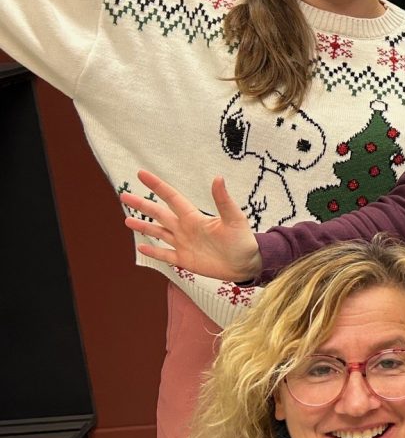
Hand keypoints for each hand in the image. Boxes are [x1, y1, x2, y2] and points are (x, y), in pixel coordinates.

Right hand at [120, 169, 262, 280]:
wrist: (248, 263)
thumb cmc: (243, 240)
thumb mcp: (234, 219)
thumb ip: (223, 200)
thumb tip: (218, 178)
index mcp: (194, 217)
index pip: (171, 197)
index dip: (157, 186)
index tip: (141, 174)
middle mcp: (186, 228)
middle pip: (159, 213)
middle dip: (142, 205)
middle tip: (124, 196)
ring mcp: (184, 244)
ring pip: (159, 233)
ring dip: (144, 226)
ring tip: (127, 220)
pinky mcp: (185, 260)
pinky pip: (165, 255)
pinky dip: (153, 251)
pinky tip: (140, 246)